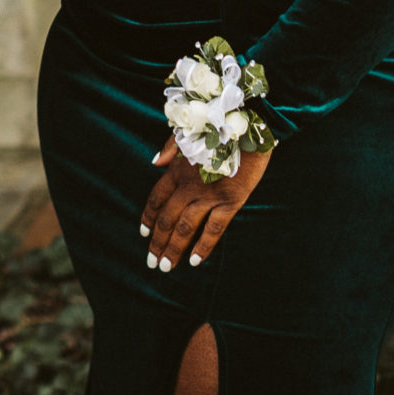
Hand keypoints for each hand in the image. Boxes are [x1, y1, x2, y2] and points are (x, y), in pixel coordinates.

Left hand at [140, 137, 271, 272]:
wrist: (250, 127)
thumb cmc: (219, 129)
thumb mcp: (188, 133)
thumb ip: (169, 149)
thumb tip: (154, 163)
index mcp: (177, 169)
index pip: (156, 198)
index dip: (148, 217)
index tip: (143, 233)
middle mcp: (189, 185)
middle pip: (167, 218)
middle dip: (158, 242)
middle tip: (151, 262)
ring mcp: (209, 195)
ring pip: (186, 227)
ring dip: (174, 248)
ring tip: (165, 267)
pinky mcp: (230, 201)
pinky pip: (214, 229)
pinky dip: (203, 246)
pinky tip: (194, 261)